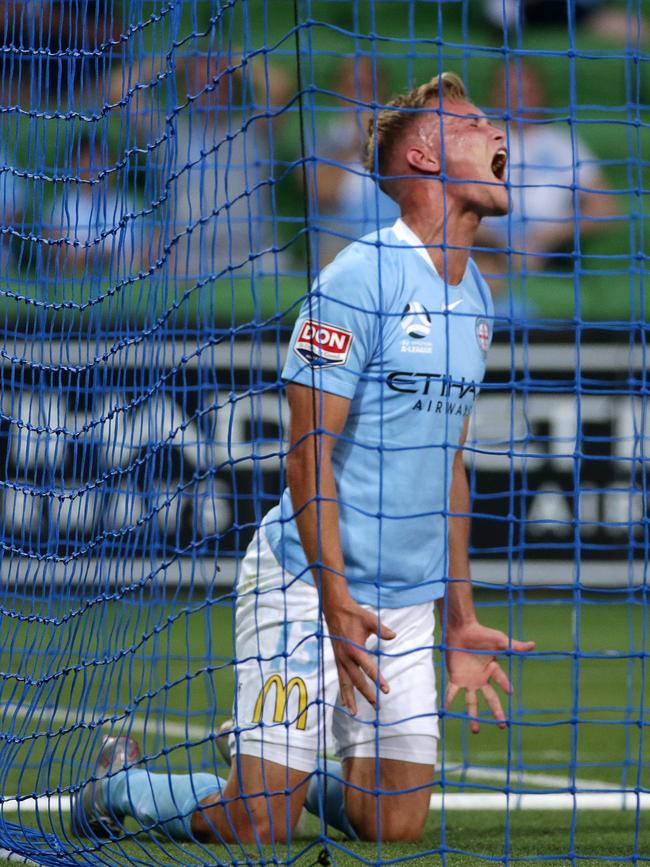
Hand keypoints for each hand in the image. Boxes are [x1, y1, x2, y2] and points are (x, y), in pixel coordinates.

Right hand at [325, 600, 395, 715]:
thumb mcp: (370, 619)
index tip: (386, 690)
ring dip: (349, 698)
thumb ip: (381, 629)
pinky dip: (343, 690)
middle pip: (357, 680)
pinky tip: (344, 702)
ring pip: (345, 683)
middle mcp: (345, 658)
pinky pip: (340, 678)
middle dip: (367, 694)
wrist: (335, 609)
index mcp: (354, 649)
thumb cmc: (354, 614)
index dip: (378, 680)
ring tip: (355, 713)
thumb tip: (393, 636)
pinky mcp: (337, 660)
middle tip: (376, 705)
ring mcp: (339, 660)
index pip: (368, 668)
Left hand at [443, 620, 534, 733]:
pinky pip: (452, 691)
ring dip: (473, 715)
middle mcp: (481, 678)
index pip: (501, 680)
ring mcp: (468, 680)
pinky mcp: (456, 678)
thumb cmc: (480, 633)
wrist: (460, 629)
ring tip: (475, 730)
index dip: (505, 684)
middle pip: (490, 698)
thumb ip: (514, 645)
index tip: (510, 692)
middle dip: (496, 712)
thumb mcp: (499, 640)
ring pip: (472, 701)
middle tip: (502, 725)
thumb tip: (533, 644)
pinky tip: (445, 710)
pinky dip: (448, 699)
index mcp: (492, 669)